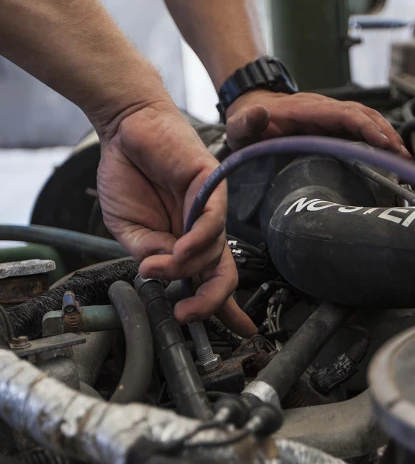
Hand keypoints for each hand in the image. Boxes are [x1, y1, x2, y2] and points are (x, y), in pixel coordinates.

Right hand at [96, 101, 256, 336]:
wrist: (124, 131)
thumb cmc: (128, 176)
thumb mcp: (128, 229)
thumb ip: (147, 253)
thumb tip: (161, 274)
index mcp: (185, 243)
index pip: (212, 281)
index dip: (226, 308)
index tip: (241, 332)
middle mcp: (203, 230)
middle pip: (223, 275)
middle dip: (211, 303)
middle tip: (188, 315)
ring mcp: (209, 209)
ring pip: (213, 253)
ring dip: (185, 268)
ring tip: (159, 266)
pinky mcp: (211, 185)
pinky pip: (213, 220)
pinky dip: (197, 241)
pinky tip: (179, 250)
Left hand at [224, 90, 409, 155]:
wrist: (249, 111)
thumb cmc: (247, 121)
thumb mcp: (239, 124)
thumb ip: (247, 121)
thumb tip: (259, 113)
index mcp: (306, 111)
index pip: (344, 115)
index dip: (366, 128)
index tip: (384, 143)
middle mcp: (324, 110)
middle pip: (364, 116)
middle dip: (387, 135)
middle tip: (404, 159)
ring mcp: (331, 117)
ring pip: (368, 120)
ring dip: (388, 137)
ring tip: (405, 160)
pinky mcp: (334, 126)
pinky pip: (362, 128)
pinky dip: (380, 140)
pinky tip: (391, 157)